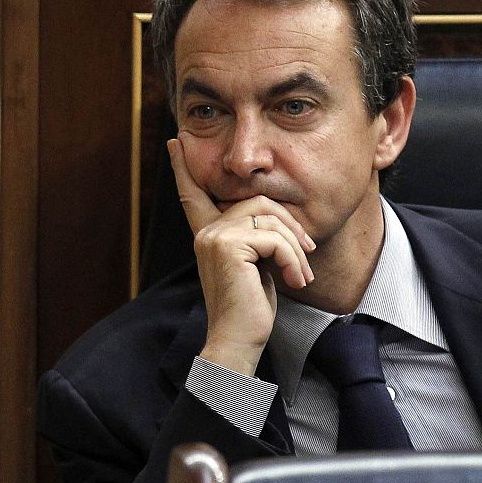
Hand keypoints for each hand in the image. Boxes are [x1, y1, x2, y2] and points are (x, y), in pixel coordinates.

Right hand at [168, 139, 314, 375]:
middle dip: (291, 226)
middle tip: (306, 254)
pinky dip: (292, 258)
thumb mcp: (256, 267)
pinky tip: (294, 279)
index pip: (194, 195)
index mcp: (208, 235)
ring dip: (296, 247)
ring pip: (271, 218)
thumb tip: (277, 219)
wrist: (238, 341)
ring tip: (300, 274)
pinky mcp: (228, 246)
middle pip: (260, 202)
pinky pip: (274, 237)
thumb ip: (256, 239)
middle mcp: (206, 232)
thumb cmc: (250, 310)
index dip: (183, 167)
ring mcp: (214, 237)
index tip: (175, 141)